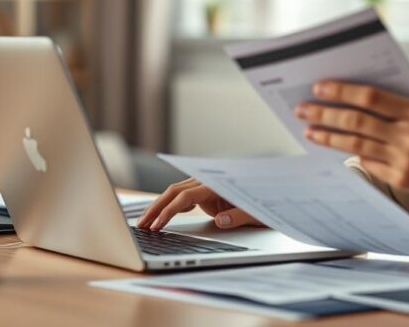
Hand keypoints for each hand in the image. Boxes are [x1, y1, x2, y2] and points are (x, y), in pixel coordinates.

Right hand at [136, 178, 263, 230]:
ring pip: (174, 192)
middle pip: (173, 191)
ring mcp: (203, 185)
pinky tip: (160, 217)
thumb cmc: (263, 204)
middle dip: (155, 208)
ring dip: (158, 206)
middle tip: (140, 225)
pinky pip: (181, 196)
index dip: (169, 211)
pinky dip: (169, 205)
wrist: (268, 193)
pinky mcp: (203, 191)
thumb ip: (238, 217)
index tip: (158, 225)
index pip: (185, 196)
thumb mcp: (255, 214)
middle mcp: (207, 181)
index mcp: (217, 185)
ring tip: (144, 223)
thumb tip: (220, 221)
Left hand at [296, 81, 408, 202]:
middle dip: (325, 114)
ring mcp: (404, 159)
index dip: (341, 91)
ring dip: (328, 137)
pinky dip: (347, 153)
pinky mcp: (401, 178)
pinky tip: (331, 146)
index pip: (370, 97)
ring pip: (355, 144)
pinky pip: (367, 162)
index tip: (318, 87)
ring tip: (309, 130)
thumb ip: (404, 97)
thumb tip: (362, 87)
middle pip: (356, 121)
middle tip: (303, 109)